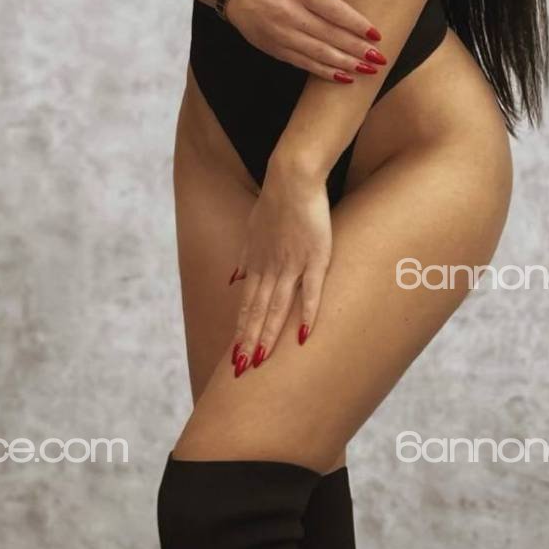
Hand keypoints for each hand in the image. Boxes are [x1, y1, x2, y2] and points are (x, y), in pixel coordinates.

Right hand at [223, 0, 386, 82]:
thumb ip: (323, 1)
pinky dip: (326, 71)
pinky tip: (343, 77)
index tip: (376, 35)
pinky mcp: (276, 50)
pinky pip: (305, 64)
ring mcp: (282, 34)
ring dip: (346, 63)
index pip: (334, 10)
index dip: (357, 24)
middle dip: (357, 49)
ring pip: (319, 53)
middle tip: (379, 59)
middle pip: (330, 35)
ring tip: (367, 70)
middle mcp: (290, 13)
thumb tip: (355, 24)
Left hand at [228, 154, 331, 374]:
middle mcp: (270, 268)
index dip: (240, 331)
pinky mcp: (315, 256)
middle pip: (257, 311)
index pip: (246, 304)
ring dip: (268, 334)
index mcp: (256, 263)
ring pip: (277, 306)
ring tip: (261, 360)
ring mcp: (291, 263)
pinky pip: (310, 290)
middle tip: (241, 370)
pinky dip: (306, 313)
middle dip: (248, 341)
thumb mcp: (252, 230)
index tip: (234, 355)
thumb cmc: (275, 202)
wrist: (292, 178)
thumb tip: (235, 279)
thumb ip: (245, 257)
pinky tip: (302, 335)